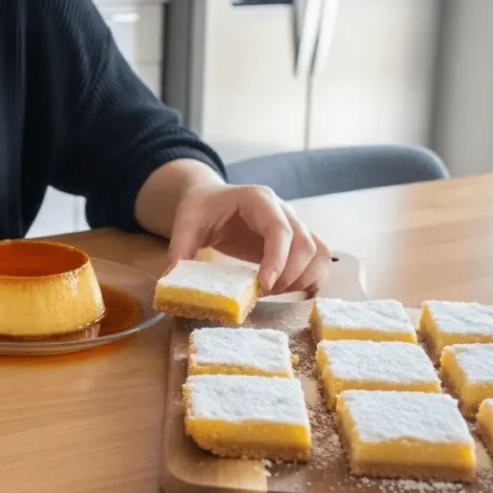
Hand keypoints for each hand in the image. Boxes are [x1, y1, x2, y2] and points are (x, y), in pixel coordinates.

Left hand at [168, 184, 331, 294]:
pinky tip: (286, 291)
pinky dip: (310, 279)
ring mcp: (294, 224)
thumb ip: (179, 250)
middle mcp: (283, 209)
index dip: (277, 260)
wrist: (211, 200)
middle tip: (262, 293)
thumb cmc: (201, 208)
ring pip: (320, 252)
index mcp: (258, 199)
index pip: (279, 229)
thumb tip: (172, 281)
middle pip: (306, 244)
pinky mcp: (296, 241)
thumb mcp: (185, 224)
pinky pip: (320, 259)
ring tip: (273, 292)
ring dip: (304, 279)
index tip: (263, 286)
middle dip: (289, 275)